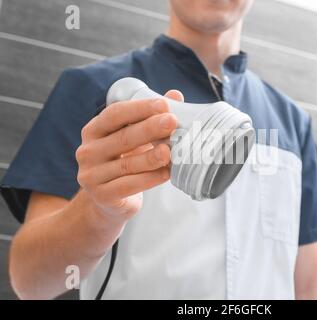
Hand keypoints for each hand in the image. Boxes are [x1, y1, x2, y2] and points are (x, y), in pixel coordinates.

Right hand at [76, 90, 182, 218]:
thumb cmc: (125, 162)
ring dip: (151, 157)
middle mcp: (88, 151)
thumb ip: (152, 117)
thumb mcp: (136, 139)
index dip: (139, 108)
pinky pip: (128, 185)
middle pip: (122, 137)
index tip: (164, 104)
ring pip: (126, 164)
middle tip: (172, 122)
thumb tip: (175, 95)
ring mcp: (91, 175)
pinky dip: (149, 179)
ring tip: (170, 152)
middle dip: (149, 128)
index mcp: (94, 130)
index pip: (115, 114)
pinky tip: (166, 174)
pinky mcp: (102, 195)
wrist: (109, 202)